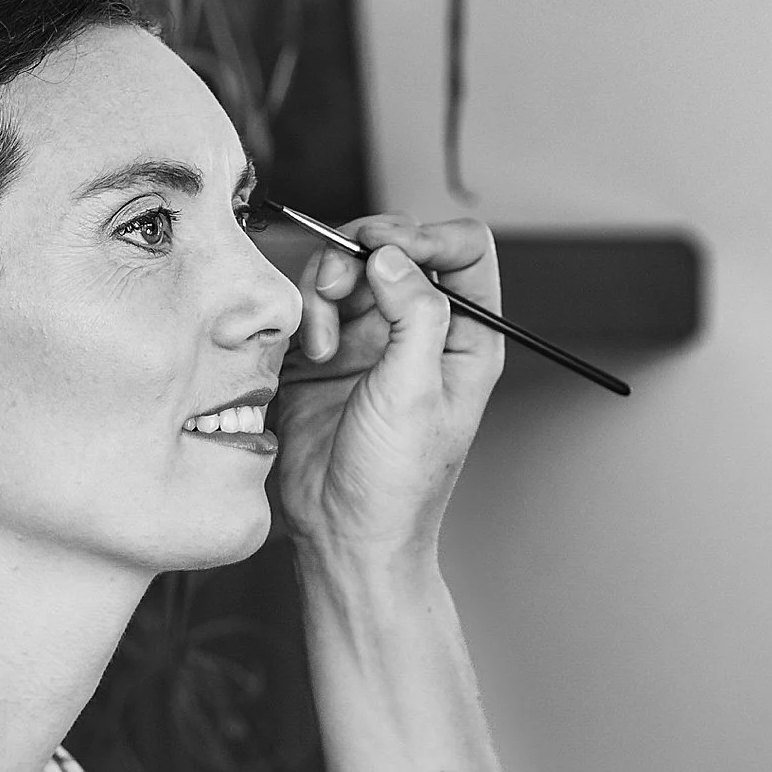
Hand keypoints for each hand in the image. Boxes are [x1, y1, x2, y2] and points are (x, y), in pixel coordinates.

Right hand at [274, 212, 503, 572]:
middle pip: (396, 247)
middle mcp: (421, 330)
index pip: (462, 250)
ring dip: (327, 288)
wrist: (343, 533)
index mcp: (466, 338)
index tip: (390, 254)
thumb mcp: (416, 393)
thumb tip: (395, 255)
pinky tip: (310, 353)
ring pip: (348, 269)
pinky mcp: (327, 352)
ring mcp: (372, 339)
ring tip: (323, 340)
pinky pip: (312, 303)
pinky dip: (305, 314)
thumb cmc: (397, 484)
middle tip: (342, 284)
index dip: (427, 238)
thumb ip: (415, 315)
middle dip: (363, 254)